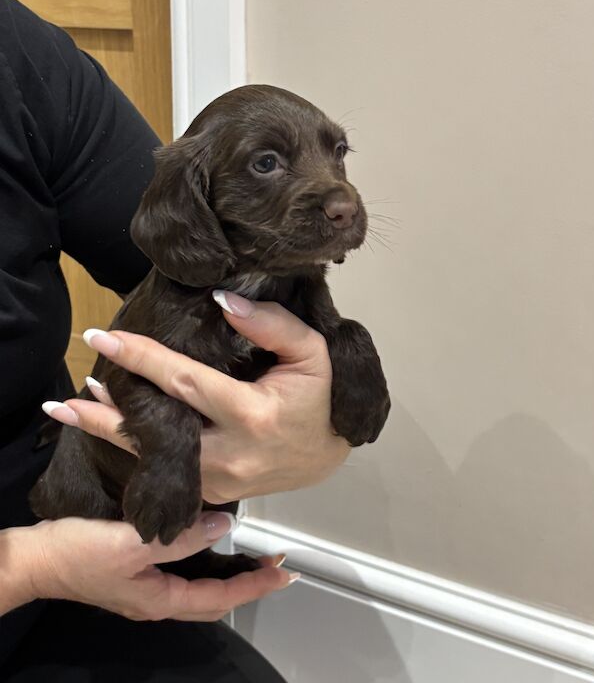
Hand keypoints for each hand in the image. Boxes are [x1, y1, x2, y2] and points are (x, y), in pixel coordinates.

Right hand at [1, 512, 294, 620]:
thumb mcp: (133, 544)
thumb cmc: (81, 553)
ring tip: (254, 554)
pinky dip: (206, 559)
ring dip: (230, 572)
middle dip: (248, 582)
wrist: (36, 557)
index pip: (220, 599)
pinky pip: (185, 572)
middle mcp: (159, 600)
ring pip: (201, 585)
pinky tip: (211, 541)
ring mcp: (148, 588)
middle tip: (277, 563)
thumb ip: (180, 537)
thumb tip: (227, 525)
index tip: (284, 573)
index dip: (254, 586)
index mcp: (160, 600)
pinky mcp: (137, 573)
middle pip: (215, 597)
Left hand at [46, 293, 349, 503]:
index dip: (142, 358)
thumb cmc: (323, 398)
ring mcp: (220, 482)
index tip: (104, 338)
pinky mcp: (215, 492)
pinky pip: (167, 472)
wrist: (330, 453)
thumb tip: (222, 301)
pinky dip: (136, 450)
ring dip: (110, 433)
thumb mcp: (314, 353)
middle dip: (104, 414)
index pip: (185, 382)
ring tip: (71, 411)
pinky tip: (110, 431)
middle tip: (63, 396)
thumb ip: (272, 324)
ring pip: (154, 459)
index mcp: (252, 415)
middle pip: (156, 434)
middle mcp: (229, 456)